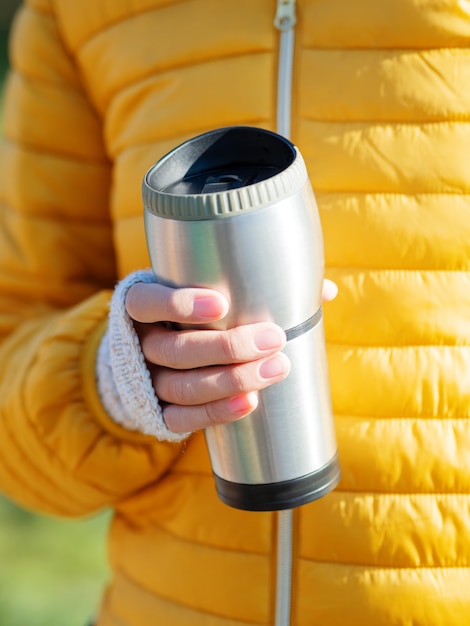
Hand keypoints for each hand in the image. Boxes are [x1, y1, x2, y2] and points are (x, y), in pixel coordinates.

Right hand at [126, 280, 336, 433]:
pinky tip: (250, 403)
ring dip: (231, 380)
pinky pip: (181, 419)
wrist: (155, 356)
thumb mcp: (207, 291)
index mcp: (143, 307)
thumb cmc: (194, 316)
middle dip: (227, 347)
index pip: (147, 302)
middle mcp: (140, 344)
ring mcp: (145, 381)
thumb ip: (259, 285)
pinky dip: (216, 413)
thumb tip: (325, 292)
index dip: (178, 304)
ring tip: (276, 368)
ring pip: (181, 386)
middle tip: (273, 339)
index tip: (222, 305)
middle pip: (175, 350)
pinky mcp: (156, 411)